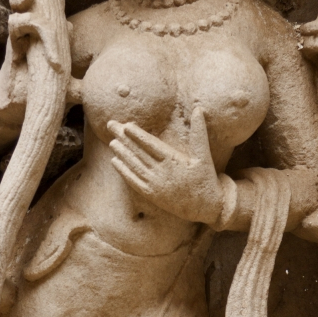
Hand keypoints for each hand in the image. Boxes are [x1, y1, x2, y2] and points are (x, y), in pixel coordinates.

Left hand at [108, 105, 223, 225]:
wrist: (206, 207)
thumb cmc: (205, 179)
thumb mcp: (203, 155)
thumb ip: (199, 132)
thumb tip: (199, 109)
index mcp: (174, 161)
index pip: (151, 145)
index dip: (138, 135)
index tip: (126, 125)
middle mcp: (162, 173)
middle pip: (139, 153)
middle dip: (124, 138)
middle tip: (111, 125)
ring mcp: (155, 185)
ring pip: (134, 166)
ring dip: (122, 153)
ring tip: (112, 142)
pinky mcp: (152, 195)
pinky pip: (134, 182)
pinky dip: (124, 172)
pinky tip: (115, 162)